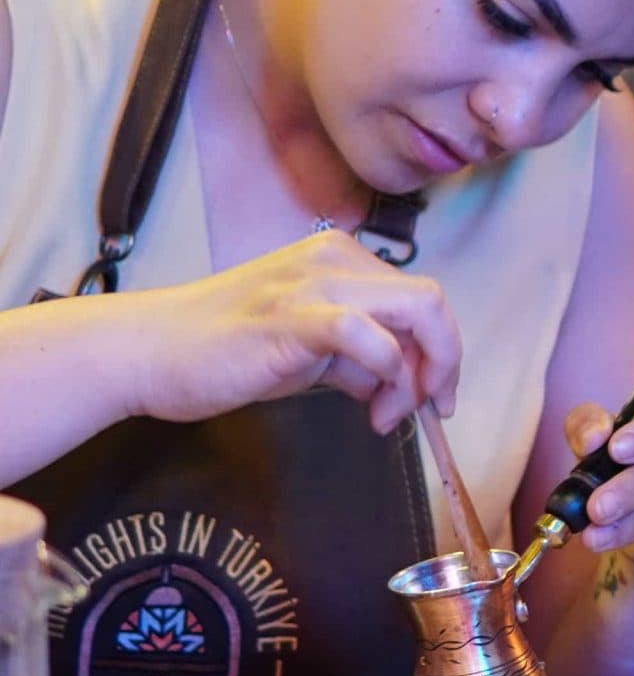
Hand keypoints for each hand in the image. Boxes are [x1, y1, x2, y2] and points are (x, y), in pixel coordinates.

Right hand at [131, 232, 461, 434]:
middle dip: (444, 362)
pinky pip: (365, 335)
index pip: (421, 300)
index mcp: (343, 260)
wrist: (148, 352)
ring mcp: (314, 283)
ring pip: (417, 309)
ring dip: (421, 373)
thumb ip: (359, 359)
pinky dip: (386, 372)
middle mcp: (336, 259)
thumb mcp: (309, 350)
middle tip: (426, 410)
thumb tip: (404, 388)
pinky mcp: (291, 316)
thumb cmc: (224, 351)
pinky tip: (371, 406)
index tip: (433, 398)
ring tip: (390, 415)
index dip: (441, 352)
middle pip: (432, 301)